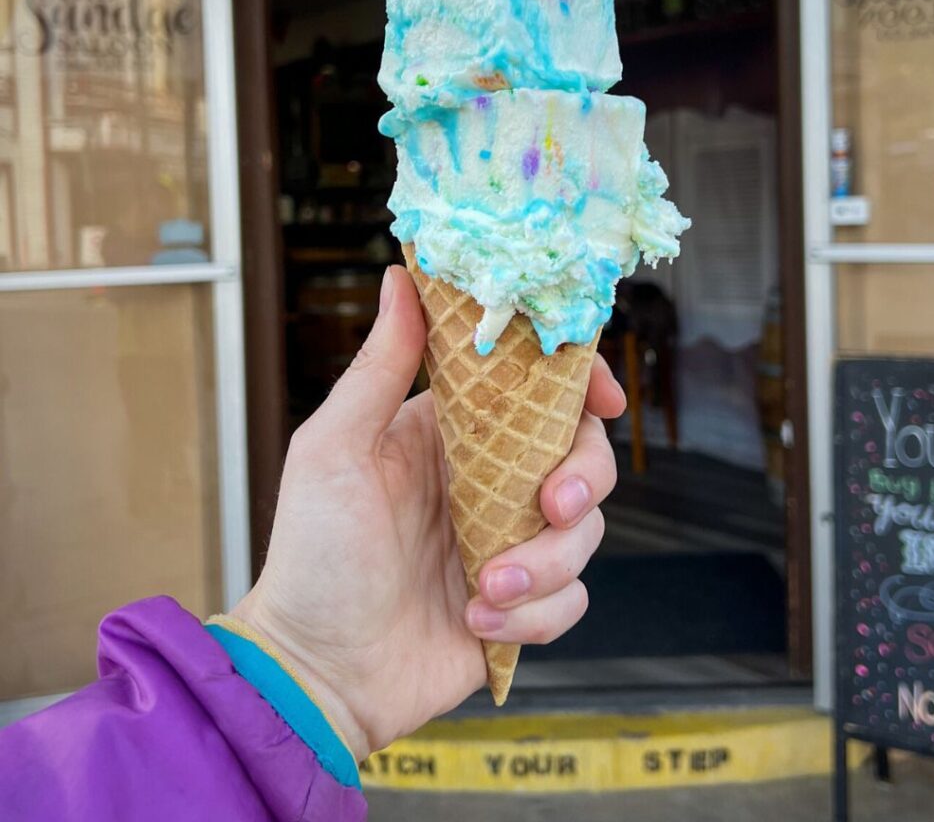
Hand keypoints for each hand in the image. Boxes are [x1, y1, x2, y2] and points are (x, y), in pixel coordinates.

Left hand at [230, 265, 623, 760]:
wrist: (316, 672)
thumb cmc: (314, 553)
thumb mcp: (334, 449)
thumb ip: (380, 367)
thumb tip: (400, 277)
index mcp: (453, 434)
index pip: (537, 390)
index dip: (581, 383)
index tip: (602, 397)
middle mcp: (491, 482)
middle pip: (583, 456)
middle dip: (585, 478)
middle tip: (552, 503)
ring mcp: (511, 544)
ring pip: (586, 532)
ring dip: (546, 563)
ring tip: (487, 587)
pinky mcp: (522, 606)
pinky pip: (572, 600)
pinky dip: (537, 614)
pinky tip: (478, 622)